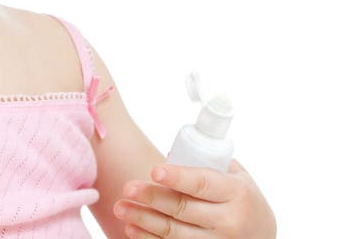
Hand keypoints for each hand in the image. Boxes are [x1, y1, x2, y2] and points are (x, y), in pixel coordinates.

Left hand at [112, 159, 275, 237]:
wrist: (264, 236)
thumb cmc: (243, 199)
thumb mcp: (237, 177)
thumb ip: (208, 163)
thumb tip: (170, 154)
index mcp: (237, 193)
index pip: (203, 184)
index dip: (178, 178)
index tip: (154, 170)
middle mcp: (229, 221)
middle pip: (183, 209)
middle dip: (152, 198)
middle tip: (128, 188)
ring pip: (174, 232)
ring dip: (144, 220)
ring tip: (120, 208)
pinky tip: (131, 228)